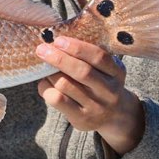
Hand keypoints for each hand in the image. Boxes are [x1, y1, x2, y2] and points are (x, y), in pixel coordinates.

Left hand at [36, 36, 144, 155]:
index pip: (99, 57)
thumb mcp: (106, 70)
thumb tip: (57, 40)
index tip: (59, 40)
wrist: (113, 116)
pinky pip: (58, 100)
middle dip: (59, 58)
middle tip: (42, 49)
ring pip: (65, 85)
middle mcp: (109, 91)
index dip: (77, 47)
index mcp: (116, 73)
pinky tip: (45, 84)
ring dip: (50, 73)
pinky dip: (46, 88)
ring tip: (44, 67)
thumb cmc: (102, 84)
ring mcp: (96, 107)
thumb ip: (90, 57)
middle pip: (82, 72)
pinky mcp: (82, 119)